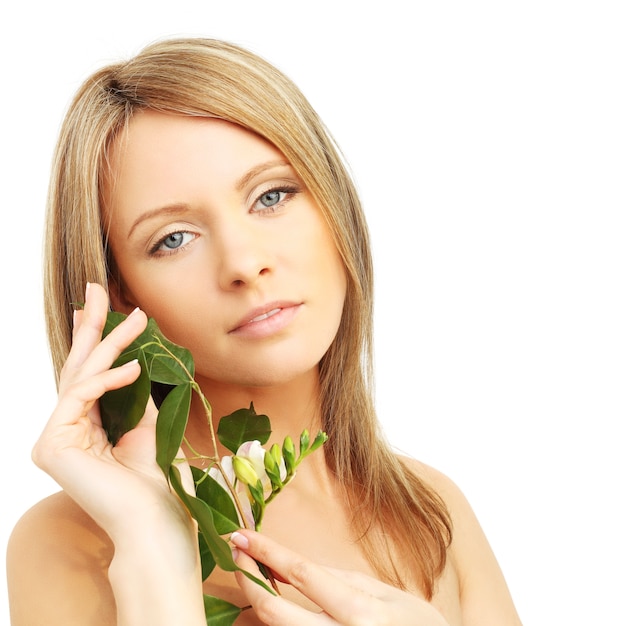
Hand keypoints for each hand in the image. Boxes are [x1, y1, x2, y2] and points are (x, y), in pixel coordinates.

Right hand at [32, 282, 194, 545]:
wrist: (155, 519)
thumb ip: (132, 396)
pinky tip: (134, 366)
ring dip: (110, 343)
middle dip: (92, 327)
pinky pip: (80, 396)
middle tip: (100, 289)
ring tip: (137, 319)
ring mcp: (54, 439)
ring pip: (80, 377)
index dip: (91, 340)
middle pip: (76, 368)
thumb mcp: (146, 424)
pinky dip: (108, 379)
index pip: (85, 376)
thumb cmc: (155, 478)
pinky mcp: (52, 446)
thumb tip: (132, 362)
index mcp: (84, 427)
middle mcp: (64, 431)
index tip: (100, 307)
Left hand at [231, 530, 449, 625]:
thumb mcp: (382, 593)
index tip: (240, 535)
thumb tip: (288, 566)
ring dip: (257, 600)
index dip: (265, 551)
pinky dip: (276, 621)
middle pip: (273, 612)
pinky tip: (275, 601)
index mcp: (358, 611)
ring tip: (253, 573)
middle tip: (236, 553)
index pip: (300, 573)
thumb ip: (334, 579)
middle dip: (246, 579)